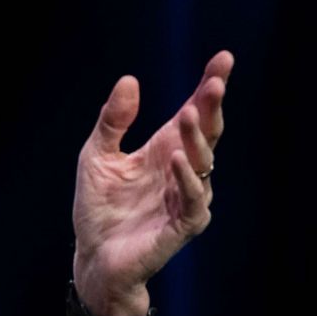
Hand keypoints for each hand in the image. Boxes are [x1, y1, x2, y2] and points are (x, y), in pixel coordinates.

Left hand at [72, 51, 232, 315]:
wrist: (93, 256)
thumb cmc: (99, 207)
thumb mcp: (97, 155)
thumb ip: (113, 121)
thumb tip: (130, 80)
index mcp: (164, 150)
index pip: (193, 113)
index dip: (208, 87)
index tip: (223, 59)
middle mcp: (180, 170)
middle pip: (206, 132)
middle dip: (212, 107)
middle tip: (216, 82)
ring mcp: (185, 197)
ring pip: (203, 162)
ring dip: (197, 138)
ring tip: (190, 114)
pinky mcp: (182, 225)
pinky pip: (193, 200)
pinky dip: (187, 179)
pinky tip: (178, 159)